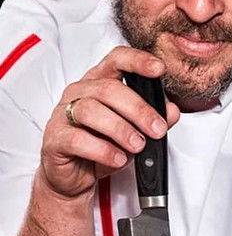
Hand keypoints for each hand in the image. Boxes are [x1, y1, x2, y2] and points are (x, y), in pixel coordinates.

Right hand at [39, 46, 179, 198]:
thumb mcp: (133, 130)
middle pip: (109, 89)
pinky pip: (78, 139)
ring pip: (92, 110)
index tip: (159, 69)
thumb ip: (153, 118)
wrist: (73, 176)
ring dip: (121, 129)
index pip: (117, 59)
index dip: (138, 61)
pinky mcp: (55, 138)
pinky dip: (103, 150)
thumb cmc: (100, 145)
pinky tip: (118, 158)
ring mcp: (63, 113)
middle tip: (157, 129)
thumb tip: (172, 112)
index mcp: (99, 81)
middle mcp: (79, 92)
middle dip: (139, 109)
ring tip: (138, 145)